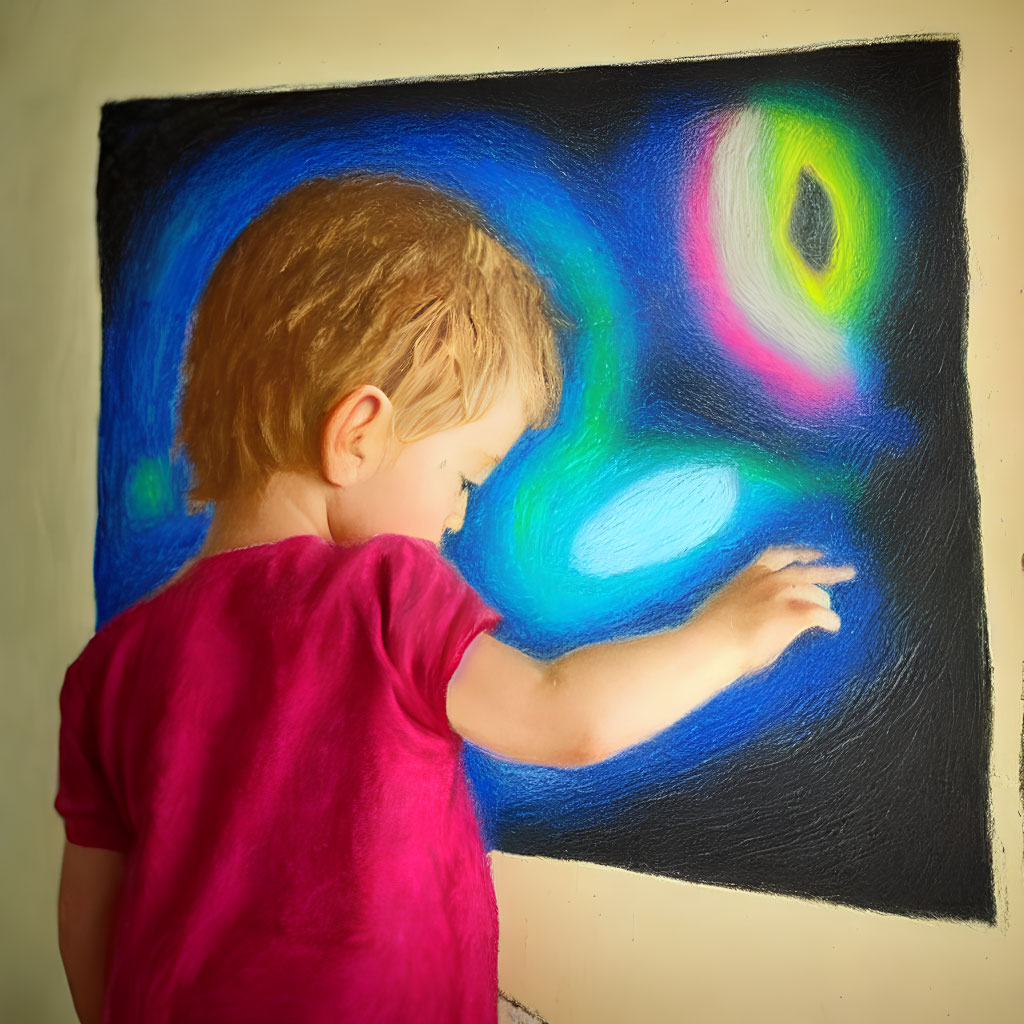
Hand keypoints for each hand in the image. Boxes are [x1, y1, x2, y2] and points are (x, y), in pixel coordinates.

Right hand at [693, 546, 855, 678]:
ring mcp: (783, 595)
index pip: (780, 555)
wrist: (712, 644)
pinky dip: (830, 620)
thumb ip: (744, 602)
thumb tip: (750, 613)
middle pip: (808, 571)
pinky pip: (823, 615)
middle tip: (848, 572)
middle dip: (831, 571)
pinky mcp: (795, 614)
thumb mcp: (726, 606)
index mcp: (750, 574)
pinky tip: (832, 626)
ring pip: (817, 594)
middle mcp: (769, 579)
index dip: (801, 553)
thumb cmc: (710, 634)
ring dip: (824, 604)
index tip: (817, 553)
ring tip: (828, 616)